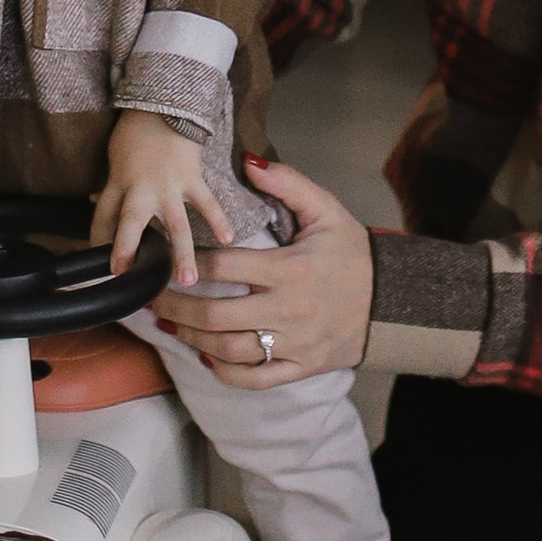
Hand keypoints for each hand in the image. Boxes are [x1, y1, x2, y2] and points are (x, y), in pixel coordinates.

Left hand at [92, 111, 232, 289]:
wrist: (165, 103)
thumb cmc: (136, 131)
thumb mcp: (115, 158)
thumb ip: (113, 185)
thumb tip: (99, 203)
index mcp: (118, 183)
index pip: (102, 216)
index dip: (98, 241)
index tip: (102, 265)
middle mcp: (141, 188)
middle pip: (130, 222)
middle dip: (127, 248)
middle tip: (125, 274)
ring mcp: (169, 185)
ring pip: (175, 224)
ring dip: (182, 253)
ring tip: (187, 280)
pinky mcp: (192, 178)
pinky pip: (207, 202)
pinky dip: (218, 220)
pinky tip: (228, 240)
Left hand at [148, 156, 375, 384]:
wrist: (392, 300)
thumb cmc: (352, 252)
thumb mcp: (326, 210)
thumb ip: (287, 183)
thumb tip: (248, 162)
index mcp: (289, 269)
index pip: (224, 266)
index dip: (188, 263)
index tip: (163, 260)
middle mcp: (287, 310)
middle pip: (216, 314)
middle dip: (175, 307)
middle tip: (149, 298)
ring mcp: (293, 343)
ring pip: (230, 349)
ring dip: (192, 338)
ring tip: (169, 324)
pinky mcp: (301, 367)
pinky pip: (256, 378)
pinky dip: (226, 372)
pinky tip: (207, 357)